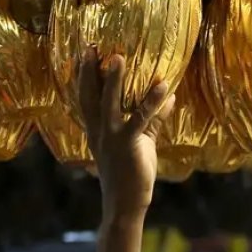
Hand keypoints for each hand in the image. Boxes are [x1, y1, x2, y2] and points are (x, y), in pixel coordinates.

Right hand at [77, 48, 174, 219]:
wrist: (125, 205)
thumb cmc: (132, 176)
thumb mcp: (142, 144)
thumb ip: (153, 121)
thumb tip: (170, 98)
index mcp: (96, 131)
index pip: (85, 99)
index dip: (82, 77)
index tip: (81, 54)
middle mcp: (99, 131)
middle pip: (90, 95)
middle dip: (88, 71)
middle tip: (89, 46)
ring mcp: (111, 138)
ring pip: (110, 103)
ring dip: (115, 80)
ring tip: (119, 56)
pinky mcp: (128, 145)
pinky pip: (140, 119)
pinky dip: (152, 102)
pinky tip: (163, 87)